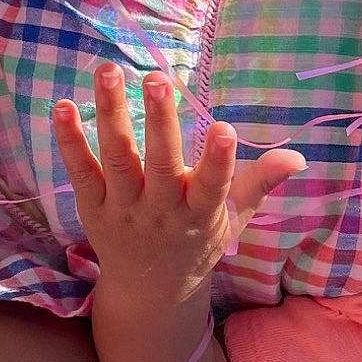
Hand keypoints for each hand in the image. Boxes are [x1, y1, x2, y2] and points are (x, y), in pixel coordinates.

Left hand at [53, 65, 306, 301]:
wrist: (151, 290)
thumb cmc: (199, 241)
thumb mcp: (235, 218)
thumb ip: (261, 182)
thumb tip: (298, 156)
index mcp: (200, 215)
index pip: (212, 187)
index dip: (219, 160)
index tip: (224, 128)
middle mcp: (161, 213)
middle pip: (160, 166)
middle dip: (160, 122)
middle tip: (158, 80)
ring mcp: (124, 210)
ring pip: (117, 160)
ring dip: (111, 114)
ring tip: (109, 71)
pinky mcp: (93, 208)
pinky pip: (80, 172)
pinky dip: (70, 141)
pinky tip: (62, 106)